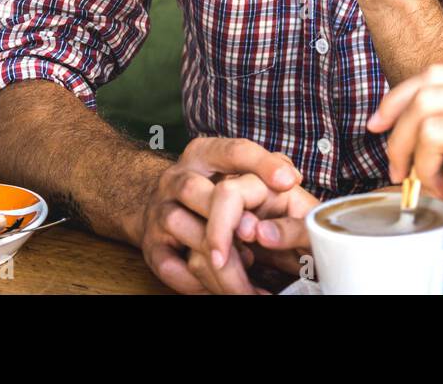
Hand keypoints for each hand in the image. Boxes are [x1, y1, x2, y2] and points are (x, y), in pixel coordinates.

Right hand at [136, 137, 304, 293]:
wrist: (159, 206)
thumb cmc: (212, 189)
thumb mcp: (237, 170)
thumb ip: (267, 169)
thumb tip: (291, 177)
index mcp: (205, 154)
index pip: (234, 151)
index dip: (262, 165)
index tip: (289, 182)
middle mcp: (178, 178)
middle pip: (202, 194)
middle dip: (232, 225)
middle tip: (262, 247)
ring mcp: (160, 212)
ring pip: (190, 234)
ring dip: (222, 262)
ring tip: (249, 284)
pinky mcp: (150, 246)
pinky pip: (171, 267)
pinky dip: (198, 282)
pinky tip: (221, 290)